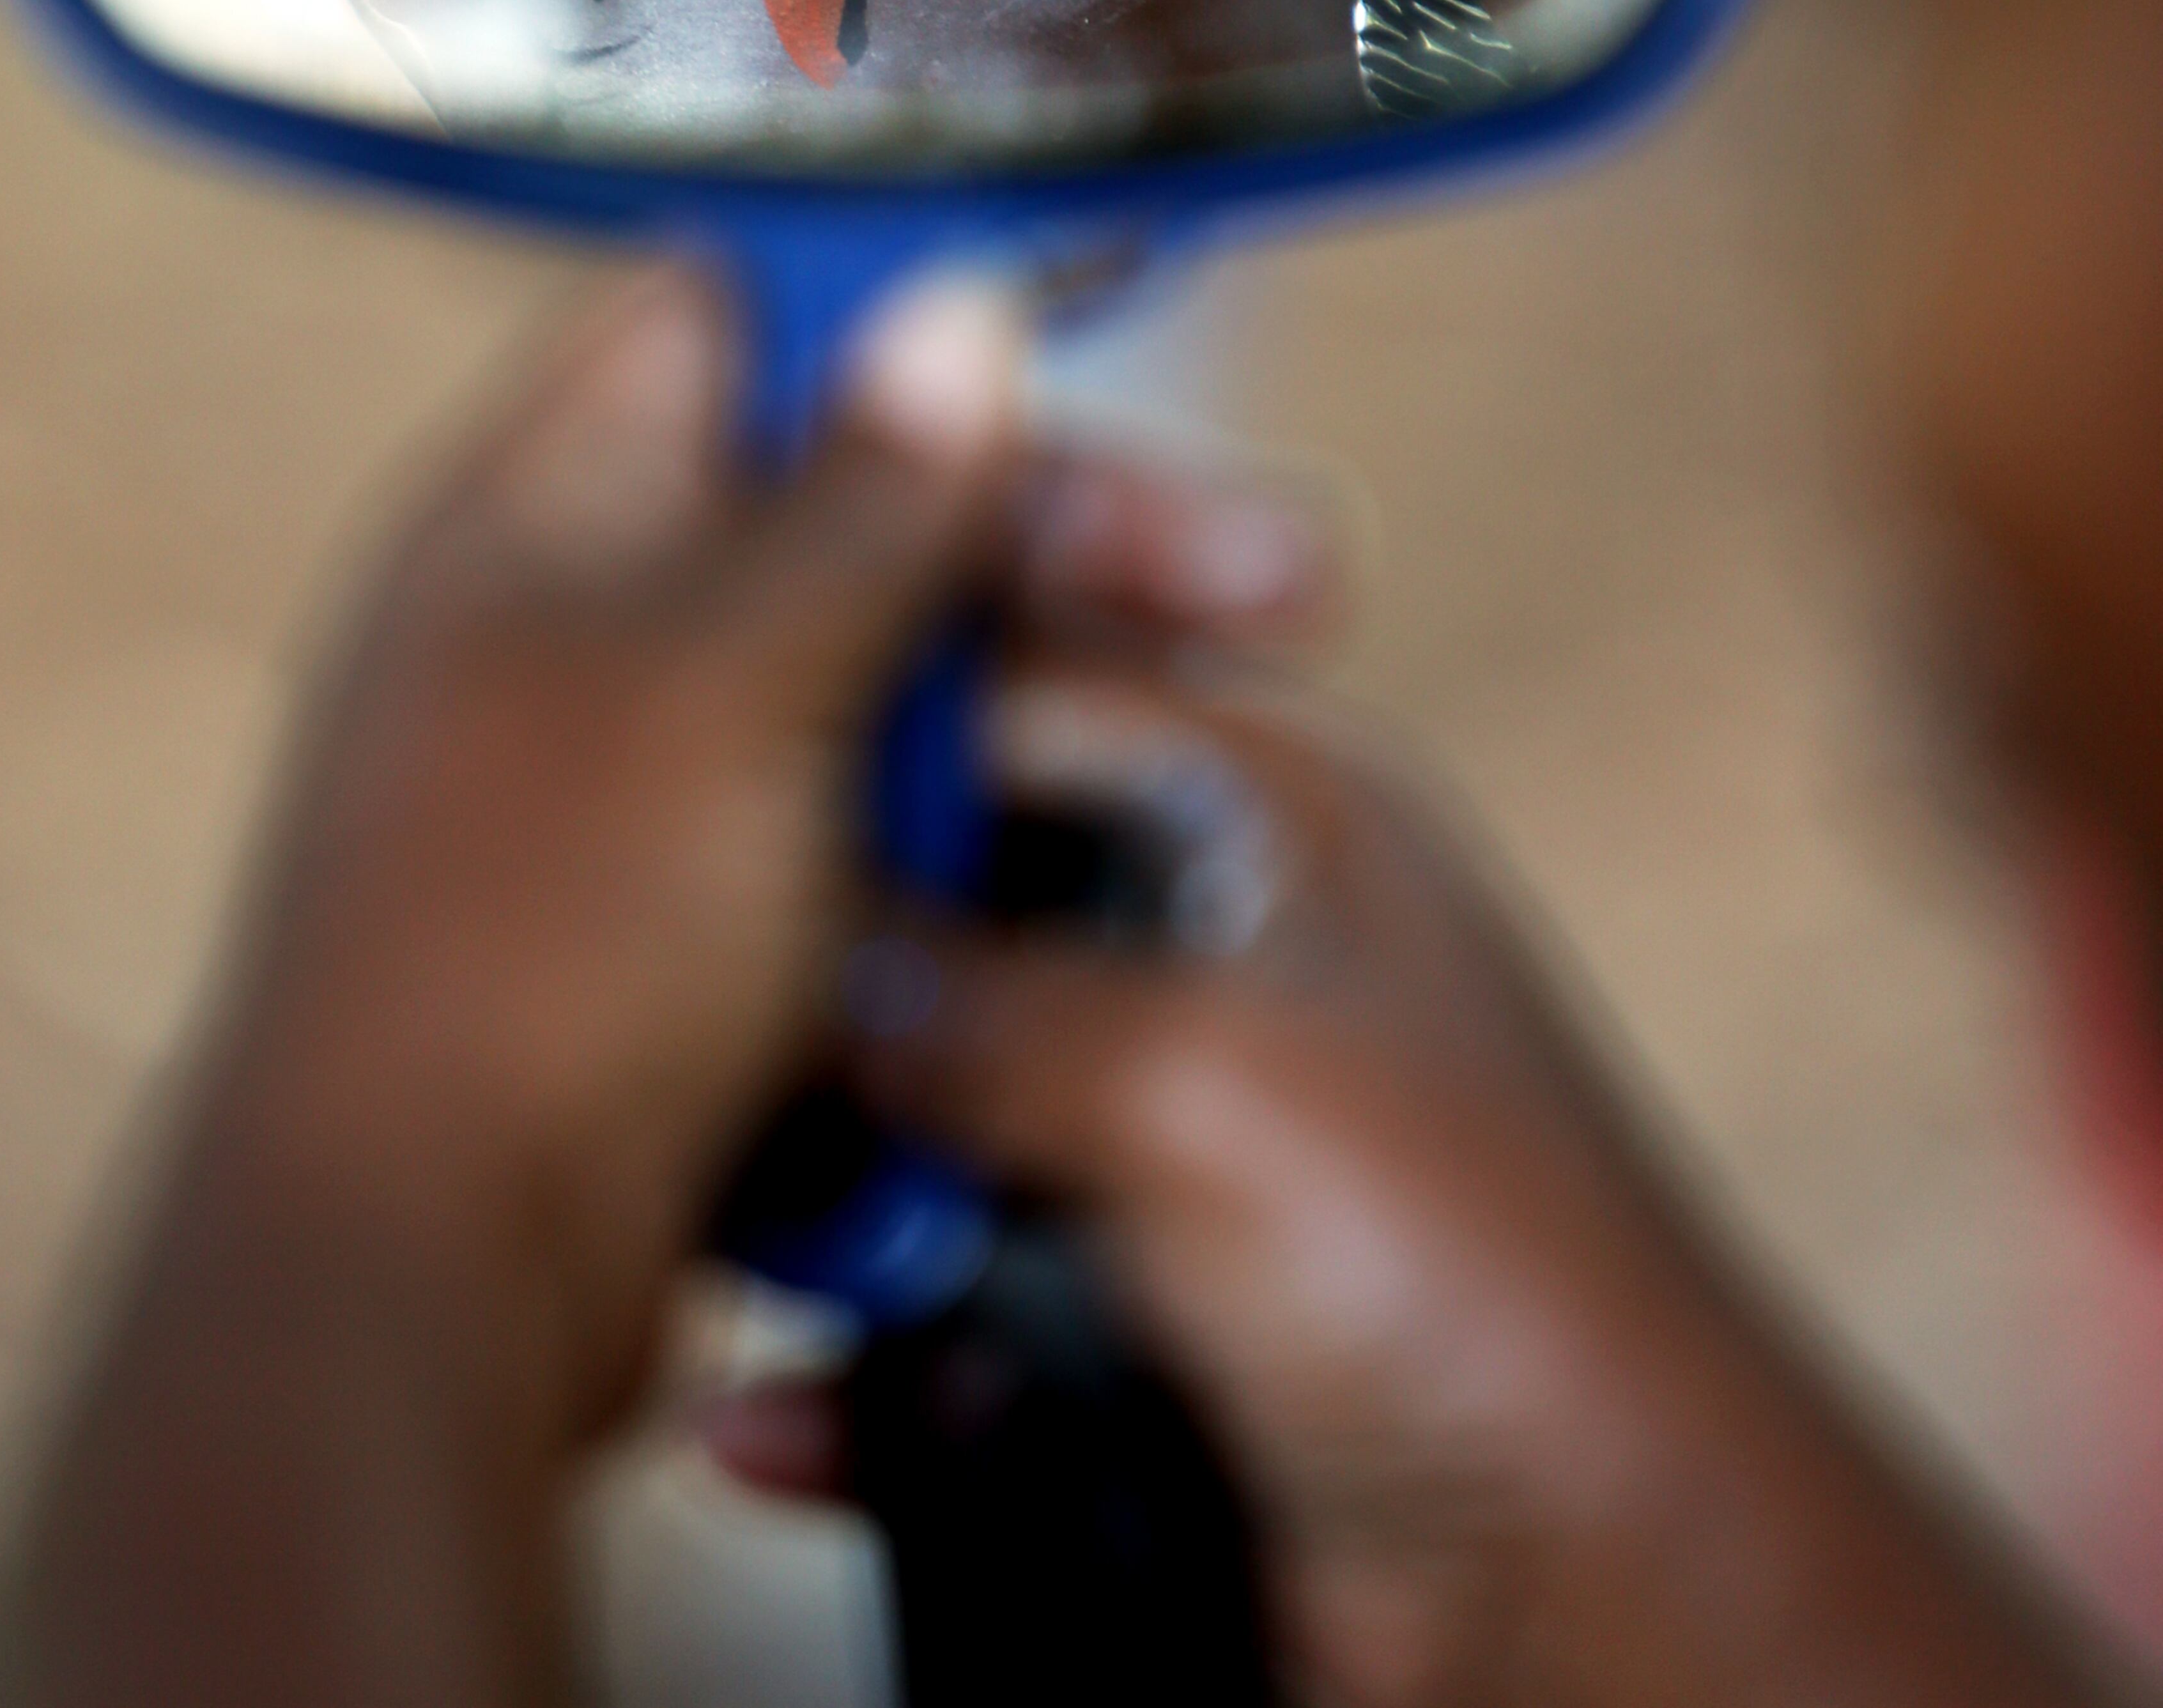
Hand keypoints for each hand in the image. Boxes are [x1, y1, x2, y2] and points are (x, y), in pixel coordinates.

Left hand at [0, 265, 1331, 1707]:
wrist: (423, 1292)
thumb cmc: (541, 954)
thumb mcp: (732, 683)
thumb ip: (863, 501)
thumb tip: (954, 309)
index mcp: (549, 505)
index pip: (735, 311)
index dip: (905, 310)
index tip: (1084, 333)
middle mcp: (581, 617)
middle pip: (851, 504)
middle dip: (1055, 528)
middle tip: (1272, 581)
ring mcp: (631, 776)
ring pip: (873, 676)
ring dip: (1029, 689)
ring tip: (1220, 717)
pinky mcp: (678, 922)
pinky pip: (849, 827)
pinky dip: (957, 828)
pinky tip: (1082, 847)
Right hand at [730, 645, 2123, 1707]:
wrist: (1597, 1602)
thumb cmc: (1480, 1286)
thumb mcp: (1198, 1073)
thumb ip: (975, 996)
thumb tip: (799, 968)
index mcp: (1273, 815)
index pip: (1028, 680)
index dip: (872, 709)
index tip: (712, 763)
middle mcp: (1215, 954)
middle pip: (948, 903)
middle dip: (816, 974)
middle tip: (686, 1017)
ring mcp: (1169, 1142)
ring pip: (921, 1113)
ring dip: (821, 1188)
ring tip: (712, 1215)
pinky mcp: (1134, 1319)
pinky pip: (940, 1315)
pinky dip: (858, 1373)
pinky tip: (780, 1412)